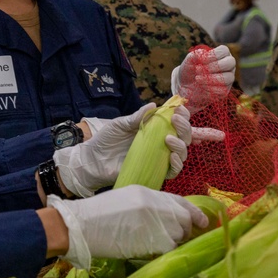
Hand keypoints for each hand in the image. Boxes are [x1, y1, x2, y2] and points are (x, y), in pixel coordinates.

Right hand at [47, 186, 207, 269]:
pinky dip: (165, 252)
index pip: (180, 201)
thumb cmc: (98, 214)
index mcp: (148, 193)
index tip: (203, 221)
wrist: (83, 226)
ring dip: (174, 241)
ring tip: (158, 244)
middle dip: (185, 229)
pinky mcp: (156, 241)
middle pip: (183, 218)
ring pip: (179, 235)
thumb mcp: (126, 199)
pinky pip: (170, 249)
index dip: (194, 212)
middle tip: (179, 237)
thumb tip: (165, 218)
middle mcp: (157, 206)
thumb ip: (148, 205)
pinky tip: (153, 252)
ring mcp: (158, 223)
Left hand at [56, 103, 204, 196]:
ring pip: (182, 153)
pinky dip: (177, 164)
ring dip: (181, 144)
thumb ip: (137, 117)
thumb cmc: (106, 140)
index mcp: (154, 129)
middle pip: (184, 136)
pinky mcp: (155, 172)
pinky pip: (173, 171)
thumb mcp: (121, 124)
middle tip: (175, 120)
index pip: (175, 122)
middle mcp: (160, 143)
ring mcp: (159, 158)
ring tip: (168, 138)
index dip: (183, 115)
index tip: (180, 109)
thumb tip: (154, 105)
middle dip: (184, 127)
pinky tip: (171, 156)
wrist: (93, 160)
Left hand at [170, 45, 235, 109]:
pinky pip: (223, 89)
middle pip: (231, 62)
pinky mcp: (225, 90)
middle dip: (214, 66)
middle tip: (199, 70)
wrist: (186, 85)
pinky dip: (210, 88)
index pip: (224, 50)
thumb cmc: (190, 69)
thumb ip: (195, 55)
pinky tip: (201, 85)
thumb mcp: (189, 60)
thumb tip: (202, 54)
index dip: (213, 55)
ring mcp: (228, 78)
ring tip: (197, 78)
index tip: (200, 61)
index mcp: (221, 55)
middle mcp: (228, 65)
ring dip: (211, 78)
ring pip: (228, 77)